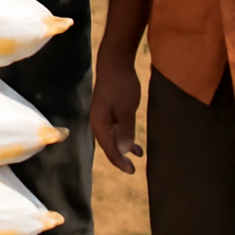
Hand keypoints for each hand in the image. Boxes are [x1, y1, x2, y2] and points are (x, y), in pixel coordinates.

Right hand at [91, 59, 144, 173]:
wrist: (115, 63)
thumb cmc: (121, 85)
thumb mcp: (126, 109)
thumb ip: (126, 130)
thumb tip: (123, 151)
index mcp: (100, 123)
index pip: (109, 148)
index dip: (119, 161)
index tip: (131, 171)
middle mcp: (98, 121)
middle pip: (108, 145)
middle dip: (119, 157)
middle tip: (132, 170)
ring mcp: (103, 115)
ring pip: (113, 137)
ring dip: (123, 148)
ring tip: (136, 158)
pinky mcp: (110, 110)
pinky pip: (116, 129)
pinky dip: (125, 137)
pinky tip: (135, 143)